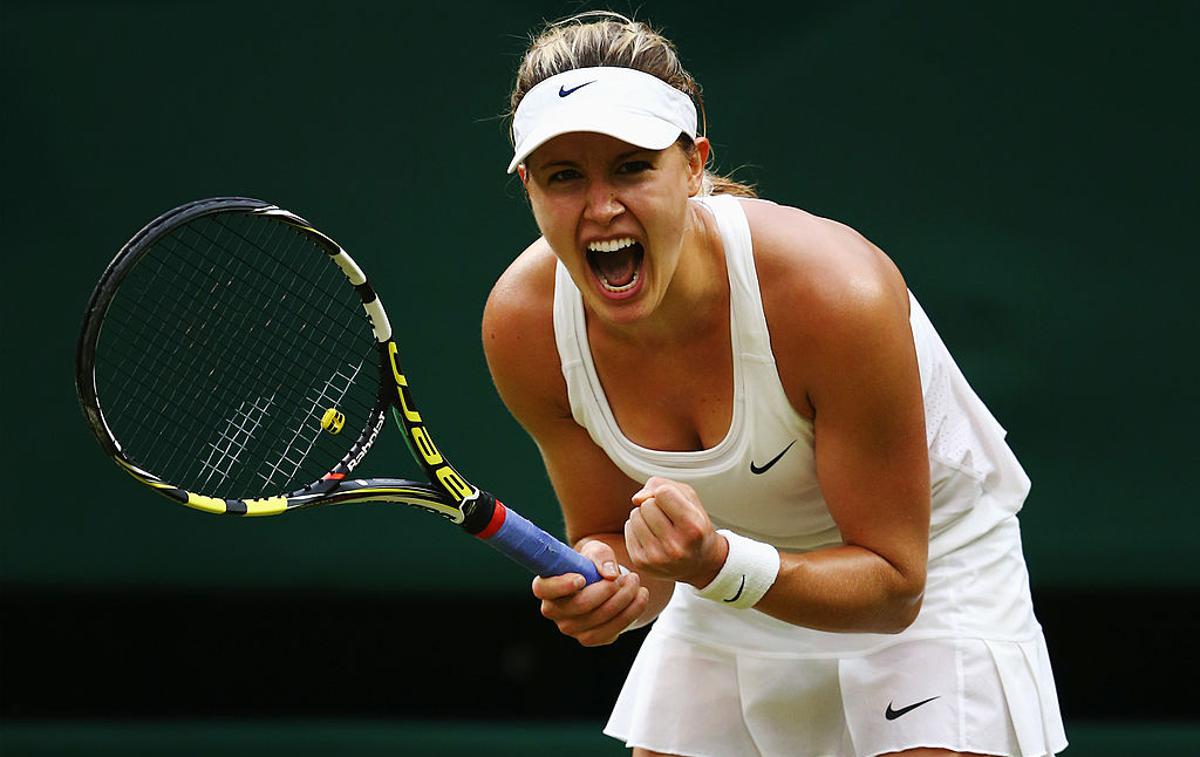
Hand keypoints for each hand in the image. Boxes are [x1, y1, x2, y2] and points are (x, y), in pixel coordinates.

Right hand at [531, 539, 648, 646]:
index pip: (544, 589)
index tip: (582, 578)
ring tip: (636, 583)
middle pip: (579, 606)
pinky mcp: (591, 638)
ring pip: (598, 621)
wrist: (608, 581)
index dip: (561, 585)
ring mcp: (572, 628)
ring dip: (624, 601)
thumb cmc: (594, 563)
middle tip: (629, 576)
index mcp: (547, 586)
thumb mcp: (597, 550)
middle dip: (608, 590)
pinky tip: (640, 596)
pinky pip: (611, 631)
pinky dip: (631, 613)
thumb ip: (601, 556)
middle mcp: (555, 611)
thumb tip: (609, 574)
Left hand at [625, 476, 728, 586]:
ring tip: (660, 526)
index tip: (676, 504)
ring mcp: (656, 557)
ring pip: (635, 515)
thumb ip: (663, 485)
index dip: (667, 493)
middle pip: (647, 505)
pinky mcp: (641, 562)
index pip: (663, 493)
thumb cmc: (693, 524)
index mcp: (693, 529)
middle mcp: (675, 547)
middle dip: (655, 505)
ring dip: (644, 516)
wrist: (698, 563)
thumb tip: (636, 499)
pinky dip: (637, 528)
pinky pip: (628, 528)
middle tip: (668, 518)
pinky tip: (652, 536)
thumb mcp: (690, 499)